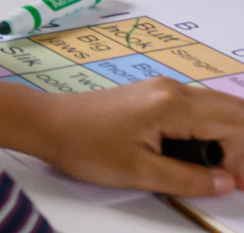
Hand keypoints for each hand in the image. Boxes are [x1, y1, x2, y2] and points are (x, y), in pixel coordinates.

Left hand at [28, 76, 243, 196]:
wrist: (47, 123)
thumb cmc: (87, 146)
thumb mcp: (141, 172)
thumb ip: (189, 179)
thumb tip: (227, 182)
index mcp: (173, 105)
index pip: (234, 125)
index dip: (242, 158)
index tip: (234, 184)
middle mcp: (173, 90)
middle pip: (232, 111)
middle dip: (241, 146)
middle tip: (233, 177)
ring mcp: (163, 90)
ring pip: (217, 109)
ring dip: (229, 138)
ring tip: (218, 171)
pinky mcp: (154, 96)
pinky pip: (199, 110)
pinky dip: (211, 131)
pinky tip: (200, 155)